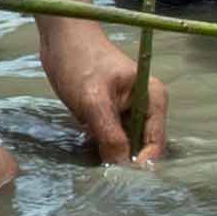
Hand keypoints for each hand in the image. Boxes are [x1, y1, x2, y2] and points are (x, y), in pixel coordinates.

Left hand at [41, 14, 166, 163]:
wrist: (60, 37)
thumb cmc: (80, 60)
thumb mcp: (93, 99)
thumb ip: (109, 133)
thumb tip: (121, 165)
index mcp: (154, 98)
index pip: (156, 142)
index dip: (141, 163)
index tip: (120, 179)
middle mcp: (146, 106)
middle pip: (142, 146)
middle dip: (125, 162)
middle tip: (104, 178)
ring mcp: (127, 110)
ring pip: (124, 144)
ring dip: (111, 156)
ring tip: (94, 169)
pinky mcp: (109, 113)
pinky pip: (110, 137)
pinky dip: (100, 146)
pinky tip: (88, 151)